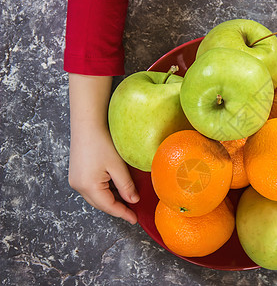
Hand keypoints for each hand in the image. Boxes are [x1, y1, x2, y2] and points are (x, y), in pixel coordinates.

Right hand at [68, 74, 139, 223]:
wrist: (87, 123)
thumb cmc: (102, 142)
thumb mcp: (118, 166)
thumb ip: (126, 186)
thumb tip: (133, 201)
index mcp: (88, 187)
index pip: (109, 207)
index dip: (123, 213)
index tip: (135, 219)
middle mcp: (78, 186)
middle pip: (100, 204)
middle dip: (117, 208)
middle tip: (132, 211)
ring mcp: (75, 180)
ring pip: (96, 197)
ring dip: (110, 199)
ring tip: (127, 199)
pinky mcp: (76, 173)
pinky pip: (92, 188)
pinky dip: (104, 191)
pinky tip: (115, 187)